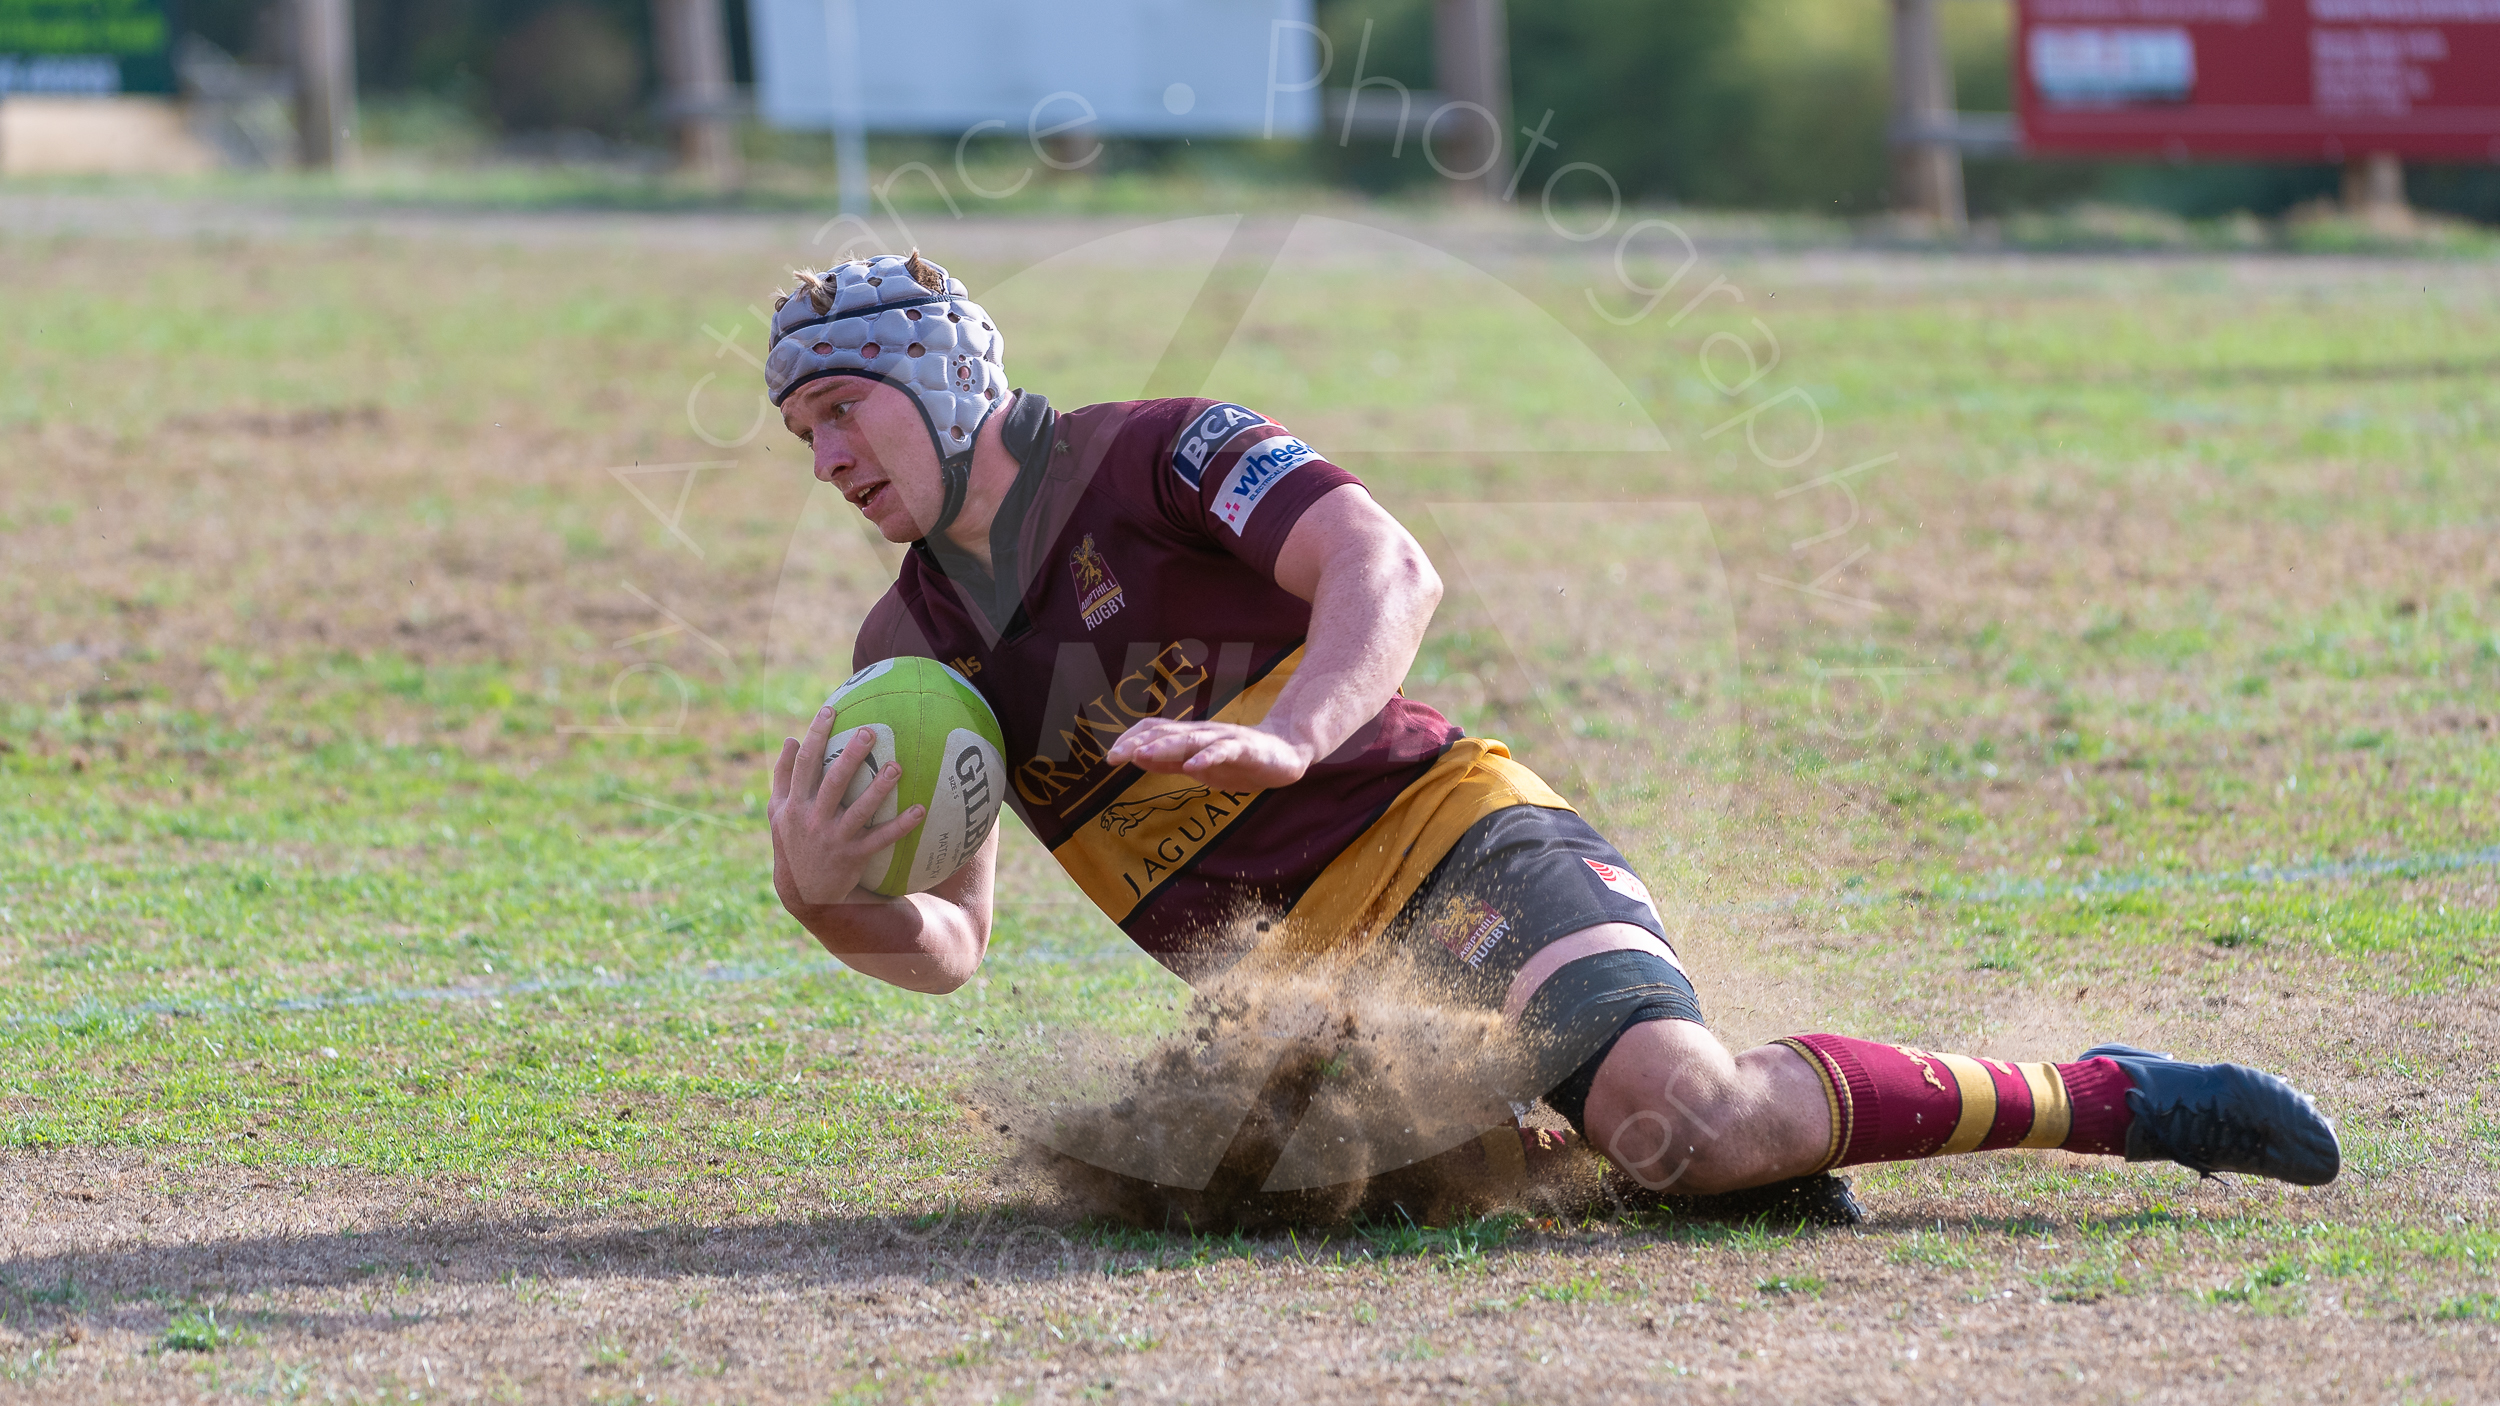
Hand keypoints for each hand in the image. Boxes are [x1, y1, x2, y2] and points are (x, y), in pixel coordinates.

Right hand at [769, 707, 925, 905]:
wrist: (805, 892)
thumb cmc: (793, 842)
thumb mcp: (778, 812)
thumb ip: (782, 776)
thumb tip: (791, 739)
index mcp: (794, 804)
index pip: (804, 764)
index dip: (816, 735)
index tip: (830, 710)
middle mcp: (812, 819)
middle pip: (833, 782)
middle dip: (851, 756)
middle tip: (869, 732)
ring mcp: (833, 838)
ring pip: (859, 810)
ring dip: (879, 788)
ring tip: (897, 766)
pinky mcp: (853, 856)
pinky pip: (881, 839)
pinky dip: (901, 826)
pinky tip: (920, 810)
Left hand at [1104, 718, 1314, 791]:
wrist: (1285, 754)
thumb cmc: (1238, 761)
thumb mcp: (1197, 766)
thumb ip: (1169, 762)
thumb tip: (1136, 758)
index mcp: (1190, 738)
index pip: (1155, 730)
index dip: (1131, 739)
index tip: (1110, 757)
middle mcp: (1204, 733)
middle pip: (1167, 732)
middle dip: (1138, 743)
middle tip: (1113, 757)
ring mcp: (1224, 739)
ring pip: (1191, 739)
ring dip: (1165, 746)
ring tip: (1142, 754)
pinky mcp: (1245, 749)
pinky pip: (1224, 751)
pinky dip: (1207, 758)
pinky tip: (1193, 768)